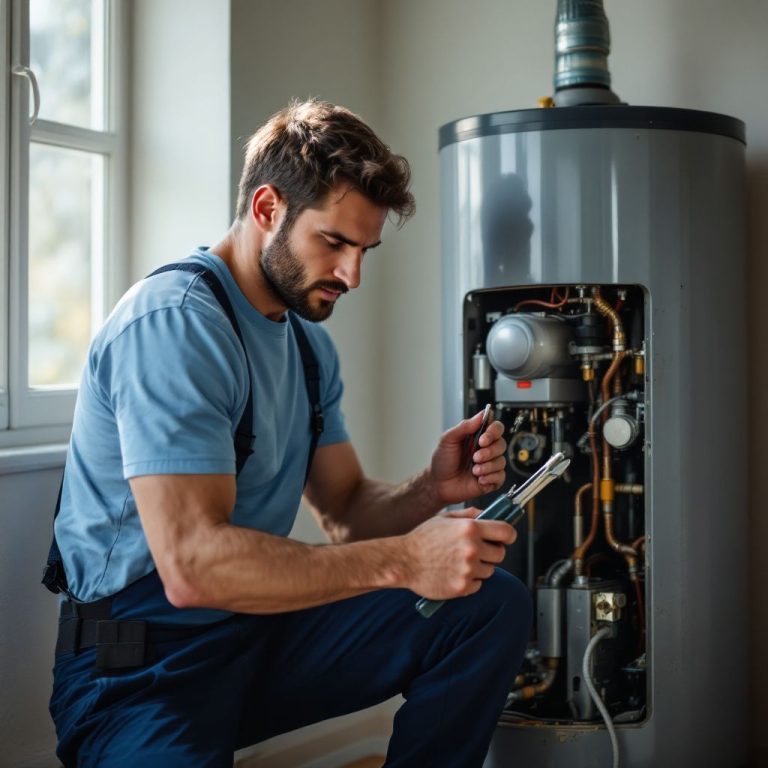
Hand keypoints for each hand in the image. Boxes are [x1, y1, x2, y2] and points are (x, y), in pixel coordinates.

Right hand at [401, 508, 516, 599]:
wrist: (403, 561)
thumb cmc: (422, 539)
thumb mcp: (444, 518)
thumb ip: (469, 515)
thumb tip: (487, 514)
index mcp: (470, 528)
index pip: (506, 532)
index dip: (508, 535)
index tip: (505, 538)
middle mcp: (472, 548)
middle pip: (501, 554)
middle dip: (492, 552)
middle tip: (476, 551)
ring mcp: (468, 569)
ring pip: (489, 570)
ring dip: (480, 567)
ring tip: (460, 562)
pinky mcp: (462, 587)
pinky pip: (478, 584)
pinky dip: (470, 581)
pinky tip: (454, 573)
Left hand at [428, 409, 507, 505]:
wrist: (438, 484)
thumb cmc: (442, 461)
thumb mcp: (447, 440)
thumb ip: (464, 427)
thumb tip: (481, 415)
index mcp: (477, 436)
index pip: (496, 428)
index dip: (493, 431)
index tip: (482, 439)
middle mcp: (486, 449)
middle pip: (501, 444)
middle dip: (489, 451)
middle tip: (475, 457)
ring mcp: (490, 464)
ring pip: (501, 461)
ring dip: (488, 466)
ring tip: (474, 471)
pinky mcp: (491, 480)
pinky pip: (500, 477)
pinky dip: (490, 478)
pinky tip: (479, 480)